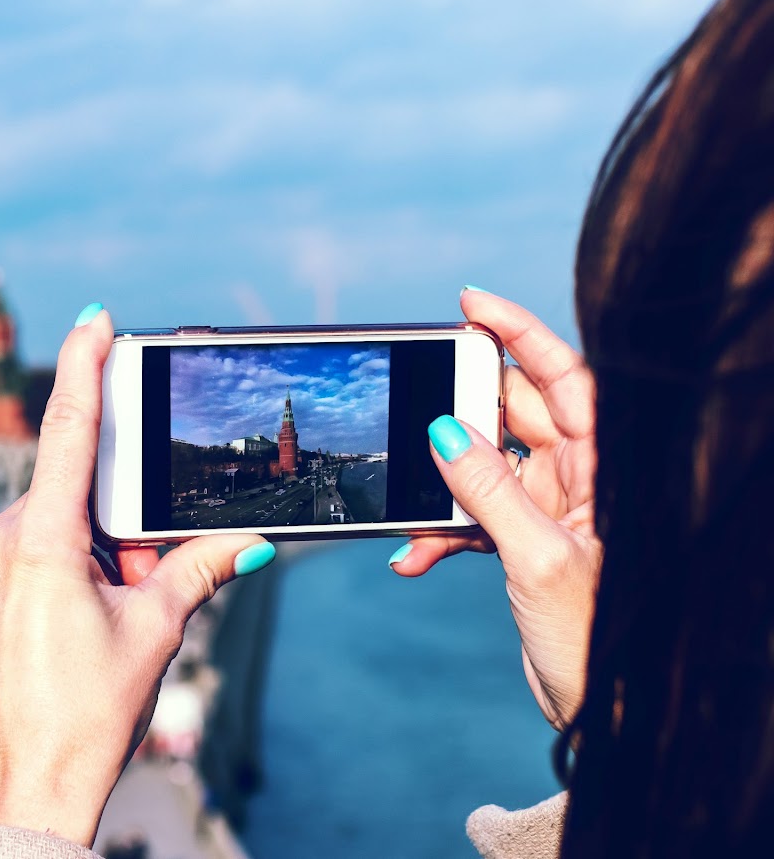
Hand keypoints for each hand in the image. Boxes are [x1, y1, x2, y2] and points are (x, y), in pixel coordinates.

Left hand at [0, 304, 274, 845]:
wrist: (22, 793)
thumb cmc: (86, 717)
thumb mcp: (155, 635)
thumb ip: (197, 571)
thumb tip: (248, 541)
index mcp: (41, 542)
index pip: (69, 430)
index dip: (84, 366)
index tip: (94, 320)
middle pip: (63, 504)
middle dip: (105, 532)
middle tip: (131, 589)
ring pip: (32, 538)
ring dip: (72, 563)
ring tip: (91, 630)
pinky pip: (1, 569)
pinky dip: (37, 585)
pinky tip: (54, 639)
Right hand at [391, 289, 599, 729]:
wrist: (605, 714)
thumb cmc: (601, 643)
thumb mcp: (538, 559)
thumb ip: (488, 492)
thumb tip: (443, 433)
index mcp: (608, 467)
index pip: (565, 377)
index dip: (519, 333)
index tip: (470, 303)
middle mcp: (582, 478)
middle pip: (514, 413)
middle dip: (457, 412)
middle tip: (413, 407)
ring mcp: (552, 507)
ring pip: (482, 464)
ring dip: (439, 486)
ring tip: (410, 498)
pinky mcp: (525, 540)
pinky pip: (471, 514)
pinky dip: (438, 530)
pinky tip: (412, 553)